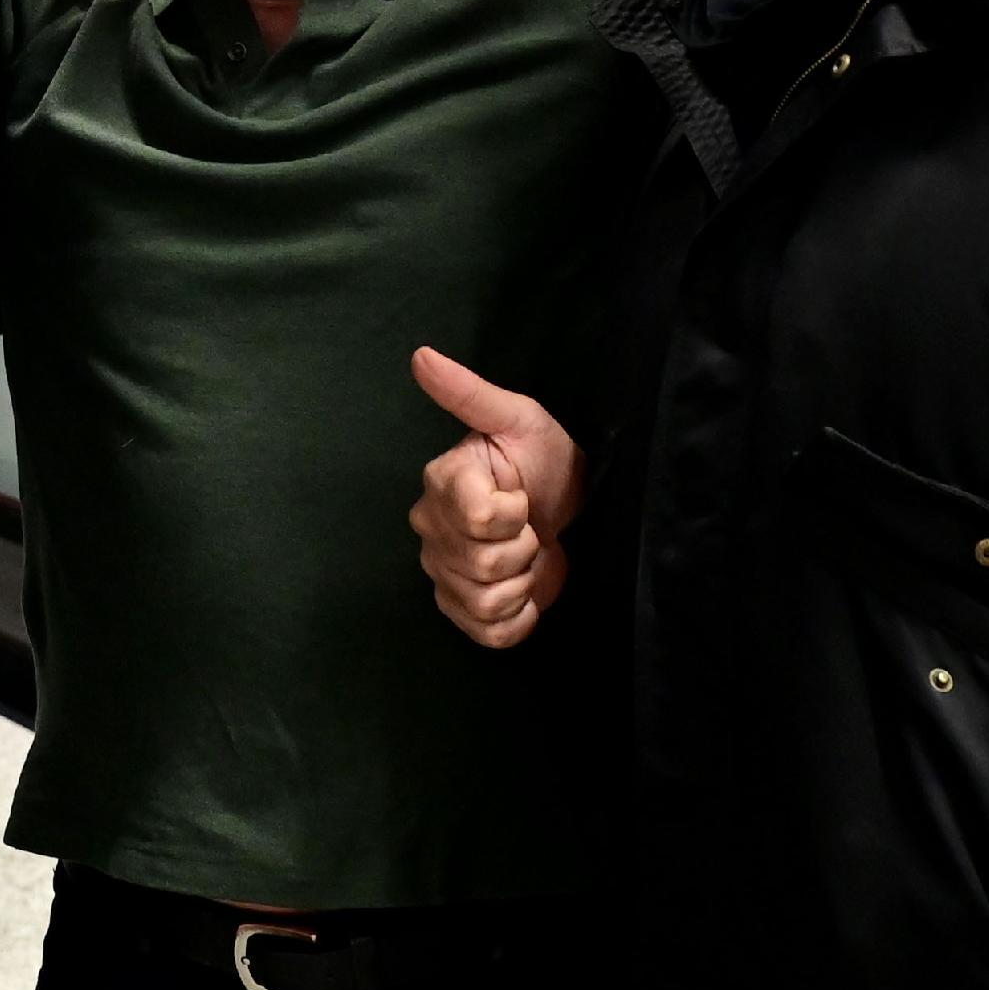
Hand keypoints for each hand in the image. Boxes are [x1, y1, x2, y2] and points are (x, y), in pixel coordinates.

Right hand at [408, 347, 583, 649]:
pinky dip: (518, 619)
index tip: (523, 494)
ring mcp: (443, 573)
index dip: (514, 514)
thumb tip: (422, 356)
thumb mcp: (517, 418)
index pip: (479, 519)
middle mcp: (431, 529)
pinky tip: (526, 592)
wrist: (567, 502)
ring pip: (485, 601)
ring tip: (528, 555)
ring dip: (523, 583)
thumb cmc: (542, 457)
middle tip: (530, 526)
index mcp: (442, 482)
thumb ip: (470, 394)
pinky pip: (489, 633)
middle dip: (524, 547)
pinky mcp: (461, 609)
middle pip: (482, 564)